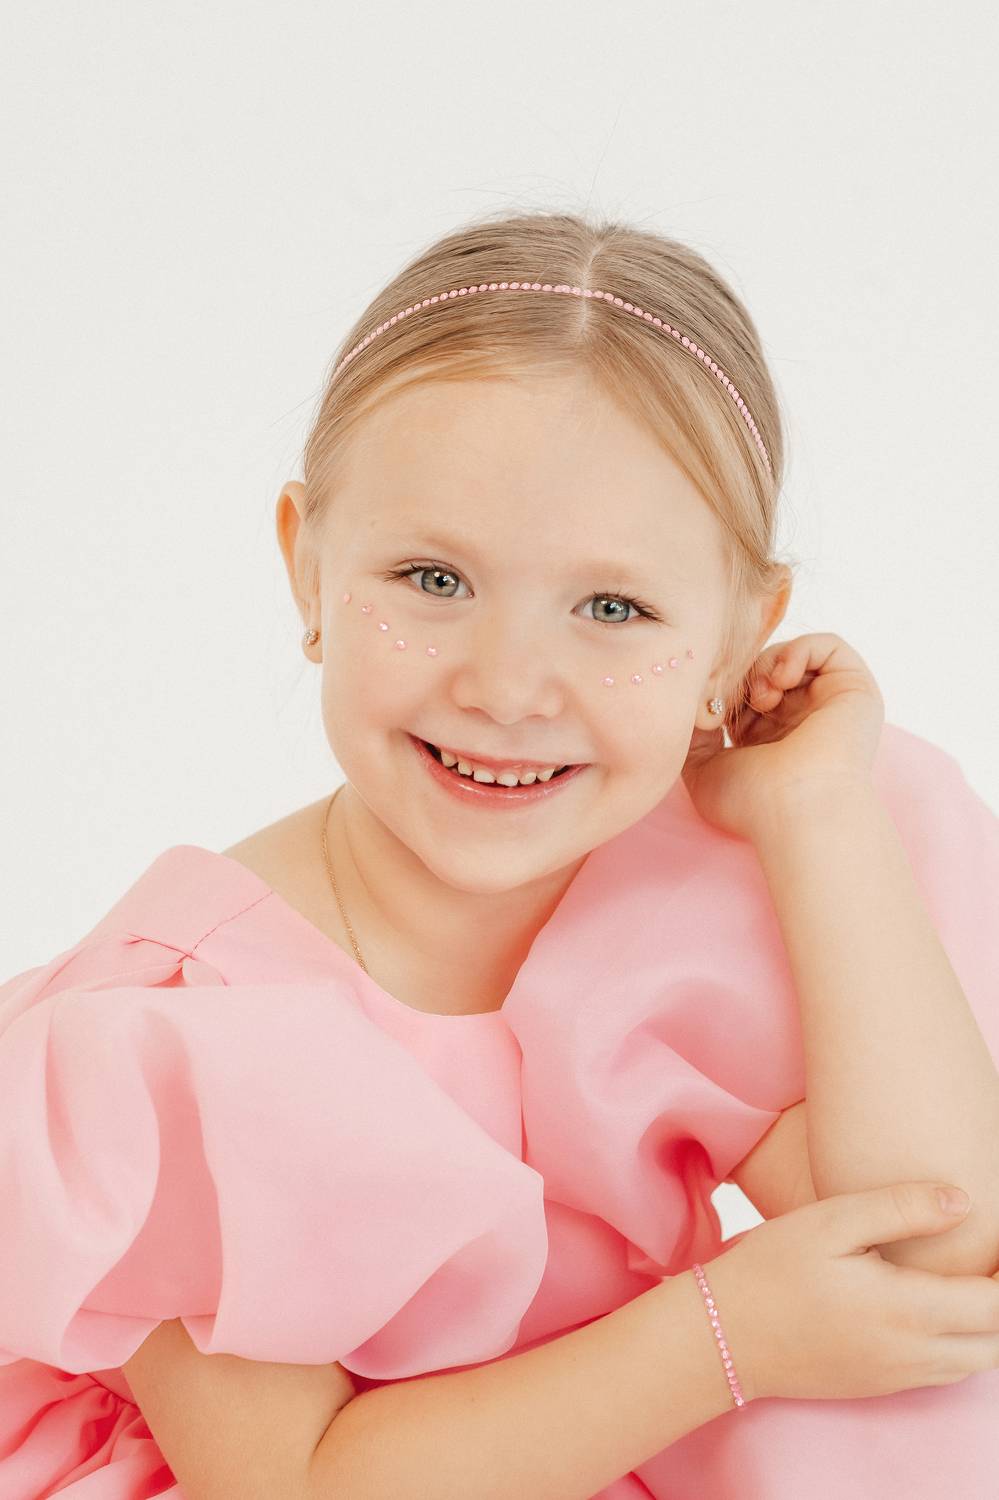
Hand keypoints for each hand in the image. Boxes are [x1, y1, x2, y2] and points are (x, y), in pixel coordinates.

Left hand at [681, 632, 884, 842]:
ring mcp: (829, 704)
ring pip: (792, 656)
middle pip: (765, 671)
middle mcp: (801, 720)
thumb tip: (694, 704)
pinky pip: (828, 646)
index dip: (723, 689)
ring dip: (767, 664)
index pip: (743, 693)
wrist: (796, 809)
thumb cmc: (751, 801)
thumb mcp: (704, 769)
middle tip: (732, 698)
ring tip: (761, 696)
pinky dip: (798, 650)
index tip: (710, 707)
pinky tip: (781, 679)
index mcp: (770, 740)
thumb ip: (694, 734)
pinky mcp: (855, 689)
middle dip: (743, 676)